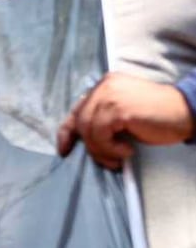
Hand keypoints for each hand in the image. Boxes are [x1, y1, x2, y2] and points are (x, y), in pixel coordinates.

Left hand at [57, 71, 194, 169]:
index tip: (64, 150)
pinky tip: (127, 151)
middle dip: (90, 147)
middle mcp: (103, 87)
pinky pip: (101, 135)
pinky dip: (111, 148)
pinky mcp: (118, 109)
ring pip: (89, 130)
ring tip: (118, 159)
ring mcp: (110, 96)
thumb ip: (105, 117)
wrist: (186, 111)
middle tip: (107, 161)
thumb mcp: (125, 113)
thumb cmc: (158, 116)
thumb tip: (85, 139)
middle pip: (81, 122)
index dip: (67, 131)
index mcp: (104, 86)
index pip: (77, 109)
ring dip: (102, 151)